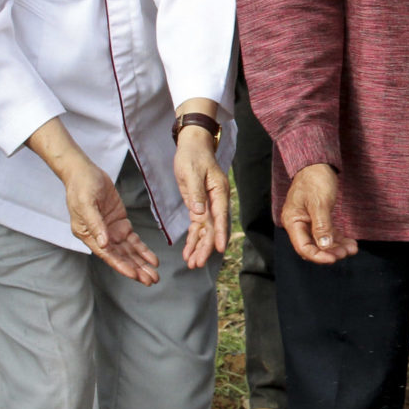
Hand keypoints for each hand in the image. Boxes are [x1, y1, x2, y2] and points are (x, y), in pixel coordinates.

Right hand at [64, 159, 160, 283]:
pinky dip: (143, 250)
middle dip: (136, 269)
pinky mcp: (120, 223)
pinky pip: (133, 240)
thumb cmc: (81, 186)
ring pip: (129, 252)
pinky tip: (152, 259)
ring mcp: (111, 231)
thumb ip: (95, 224)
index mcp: (88, 235)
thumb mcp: (86, 204)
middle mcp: (100, 237)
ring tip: (154, 275)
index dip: (122, 266)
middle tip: (151, 280)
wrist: (85, 172)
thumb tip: (103, 243)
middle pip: (121, 257)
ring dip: (141, 263)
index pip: (108, 255)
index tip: (135, 275)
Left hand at [172, 127, 228, 269]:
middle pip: (213, 228)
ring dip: (199, 246)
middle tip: (196, 263)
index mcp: (218, 192)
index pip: (220, 216)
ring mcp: (208, 205)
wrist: (193, 146)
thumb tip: (198, 213)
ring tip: (191, 263)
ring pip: (205, 230)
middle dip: (205, 246)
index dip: (220, 233)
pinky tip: (188, 251)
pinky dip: (193, 238)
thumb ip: (195, 193)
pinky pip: (198, 226)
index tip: (219, 248)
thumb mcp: (191, 172)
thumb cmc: (193, 155)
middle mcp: (216, 201)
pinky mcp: (199, 206)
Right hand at [282, 163, 356, 263]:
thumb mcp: (319, 203)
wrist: (318, 163)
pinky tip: (351, 243)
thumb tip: (324, 246)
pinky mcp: (320, 219)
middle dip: (330, 253)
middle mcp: (299, 224)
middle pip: (313, 247)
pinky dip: (339, 240)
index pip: (303, 247)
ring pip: (323, 243)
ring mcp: (309, 222)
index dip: (318, 256)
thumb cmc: (315, 180)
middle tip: (346, 253)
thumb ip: (321, 226)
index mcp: (293, 221)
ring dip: (337, 248)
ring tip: (352, 249)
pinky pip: (329, 235)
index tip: (334, 258)